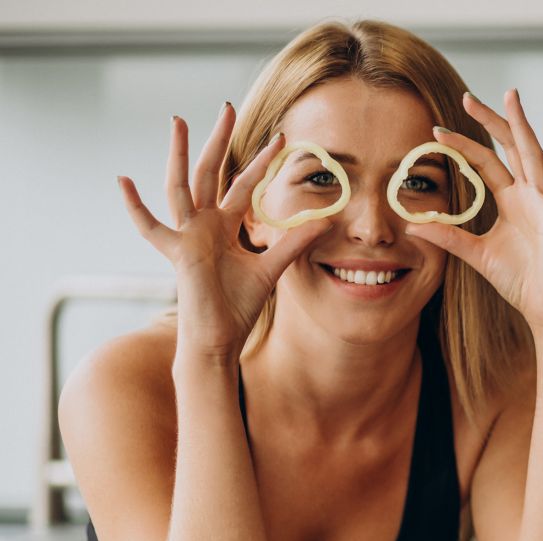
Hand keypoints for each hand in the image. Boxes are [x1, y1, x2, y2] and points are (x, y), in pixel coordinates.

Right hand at [118, 105, 330, 363]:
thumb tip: (326, 222)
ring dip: (180, 154)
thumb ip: (294, 243)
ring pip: (182, 186)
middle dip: (219, 141)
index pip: (243, 185)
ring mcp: (187, 235)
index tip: (280, 138)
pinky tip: (123, 181)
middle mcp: (204, 224)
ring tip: (179, 122)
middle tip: (227, 107)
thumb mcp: (272, 268)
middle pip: (210, 173)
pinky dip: (135, 207)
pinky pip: (152, 228)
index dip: (260, 162)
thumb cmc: (238, 306)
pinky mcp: (178, 252)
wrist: (219, 337)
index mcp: (224, 226)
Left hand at [404, 90, 542, 334]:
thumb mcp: (476, 254)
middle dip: (490, 121)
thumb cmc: (521, 282)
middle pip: (509, 148)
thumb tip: (412, 224)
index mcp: (512, 202)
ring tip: (511, 97)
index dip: (463, 145)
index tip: (437, 132)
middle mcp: (530, 195)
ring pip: (531, 154)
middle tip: (467, 98)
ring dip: (520, 124)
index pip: (485, 163)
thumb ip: (448, 236)